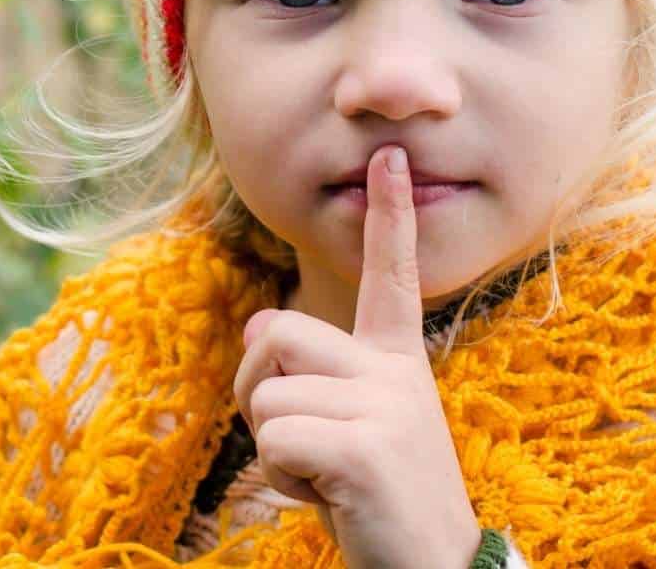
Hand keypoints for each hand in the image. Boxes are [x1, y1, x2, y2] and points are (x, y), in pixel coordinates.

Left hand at [232, 145, 482, 568]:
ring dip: (273, 447)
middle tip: (300, 443)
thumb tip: (258, 331)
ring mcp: (386, 408)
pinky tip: (329, 498)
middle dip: (259, 390)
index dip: (389, 217)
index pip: (390, 277)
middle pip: (277, 333)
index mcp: (397, 361)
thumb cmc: (377, 501)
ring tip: (326, 476)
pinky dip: (281, 480)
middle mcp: (395, 372)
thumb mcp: (345, 428)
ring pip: (267, 396)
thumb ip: (308, 376)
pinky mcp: (366, 449)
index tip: (390, 155)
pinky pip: (275, 441)